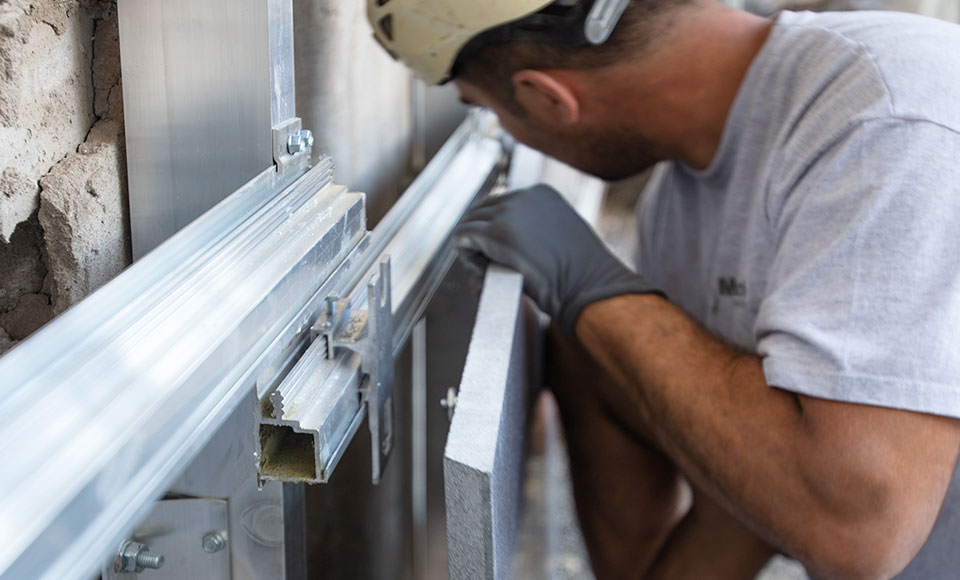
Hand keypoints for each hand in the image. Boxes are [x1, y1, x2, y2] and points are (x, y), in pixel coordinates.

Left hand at [455, 184, 662, 335]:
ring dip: (472, 246)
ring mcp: (508, 213)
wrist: (589, 286)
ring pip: (470, 223)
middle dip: (479, 236)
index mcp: (542, 193)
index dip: (494, 228)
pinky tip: (479, 270)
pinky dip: (466, 254)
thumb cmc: (583, 274)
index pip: (502, 204)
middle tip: (486, 263)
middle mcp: (524, 196)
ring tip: (485, 269)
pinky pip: (463, 237)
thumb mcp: (562, 237)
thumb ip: (538, 230)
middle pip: (482, 210)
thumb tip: (515, 240)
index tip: (499, 252)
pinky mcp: (496, 234)